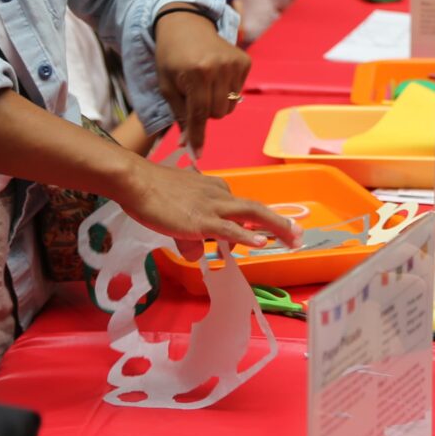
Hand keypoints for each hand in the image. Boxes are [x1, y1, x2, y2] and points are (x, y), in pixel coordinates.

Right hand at [122, 159, 301, 258]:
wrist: (136, 181)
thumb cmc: (152, 193)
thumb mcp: (176, 216)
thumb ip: (190, 237)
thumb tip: (197, 254)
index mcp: (215, 190)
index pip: (242, 208)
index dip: (261, 222)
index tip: (274, 232)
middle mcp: (219, 195)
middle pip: (256, 209)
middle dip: (280, 223)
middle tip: (298, 237)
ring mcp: (212, 207)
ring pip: (251, 214)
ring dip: (275, 226)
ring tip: (292, 238)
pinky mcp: (201, 220)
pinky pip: (229, 229)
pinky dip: (246, 236)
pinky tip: (260, 243)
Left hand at [152, 7, 250, 154]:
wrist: (185, 24)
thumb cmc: (171, 56)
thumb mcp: (166, 86)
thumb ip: (179, 114)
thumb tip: (187, 143)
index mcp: (196, 73)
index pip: (200, 114)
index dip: (198, 135)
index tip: (197, 154)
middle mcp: (219, 68)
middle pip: (218, 113)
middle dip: (205, 112)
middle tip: (194, 95)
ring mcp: (235, 63)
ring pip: (230, 106)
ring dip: (217, 102)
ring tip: (205, 85)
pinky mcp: (245, 61)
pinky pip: (239, 92)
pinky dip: (227, 90)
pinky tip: (216, 75)